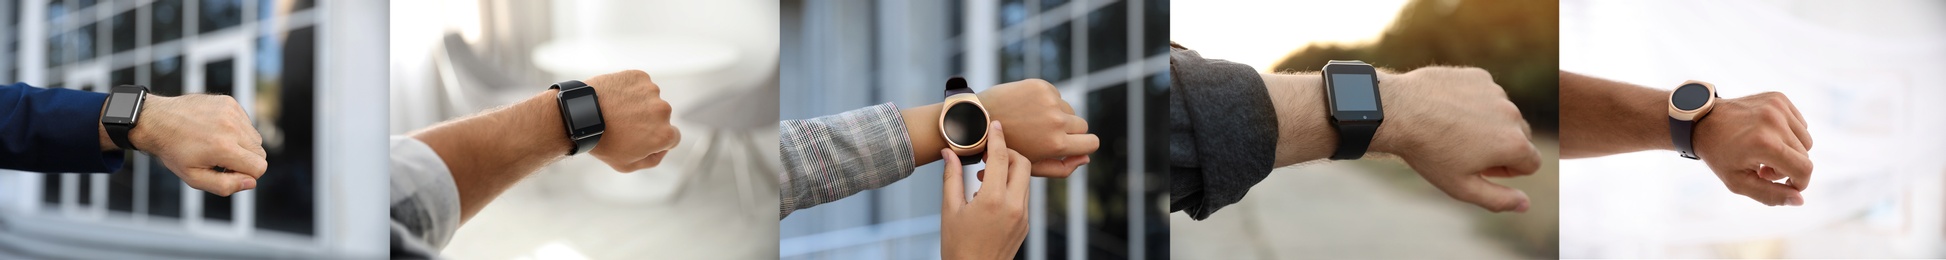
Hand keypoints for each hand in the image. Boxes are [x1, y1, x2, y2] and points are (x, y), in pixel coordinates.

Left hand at [130, 94, 267, 196]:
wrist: (156, 120)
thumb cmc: (174, 151)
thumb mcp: (194, 178)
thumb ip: (225, 186)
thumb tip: (250, 182)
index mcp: (224, 148)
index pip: (259, 167)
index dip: (246, 174)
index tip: (226, 171)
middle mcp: (232, 128)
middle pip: (260, 153)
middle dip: (245, 161)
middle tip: (221, 160)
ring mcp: (231, 112)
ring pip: (255, 138)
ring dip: (242, 145)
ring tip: (218, 144)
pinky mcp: (229, 103)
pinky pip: (246, 123)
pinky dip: (237, 130)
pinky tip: (216, 131)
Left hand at [581, 70, 681, 171]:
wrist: (580, 116)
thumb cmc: (602, 143)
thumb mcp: (627, 165)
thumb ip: (652, 160)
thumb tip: (662, 149)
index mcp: (664, 134)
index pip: (672, 137)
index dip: (657, 140)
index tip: (641, 137)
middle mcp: (663, 111)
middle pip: (662, 117)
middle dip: (648, 121)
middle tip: (624, 125)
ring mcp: (652, 91)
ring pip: (651, 99)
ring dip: (639, 104)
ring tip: (616, 111)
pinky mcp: (639, 76)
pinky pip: (640, 85)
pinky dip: (631, 90)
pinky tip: (615, 98)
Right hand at [940, 121, 1030, 259]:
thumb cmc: (957, 245)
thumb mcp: (949, 209)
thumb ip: (951, 177)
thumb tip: (948, 152)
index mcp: (992, 199)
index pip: (1000, 157)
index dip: (998, 137)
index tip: (995, 125)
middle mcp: (1013, 206)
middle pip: (1022, 163)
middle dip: (1008, 152)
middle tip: (988, 154)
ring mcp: (1023, 216)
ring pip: (1025, 180)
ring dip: (1010, 170)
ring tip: (984, 176)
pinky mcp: (1026, 224)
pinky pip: (1024, 196)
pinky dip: (1011, 187)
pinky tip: (991, 195)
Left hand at [976, 79, 1096, 176]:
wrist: (978, 120)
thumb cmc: (1006, 148)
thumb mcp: (1032, 166)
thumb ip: (1062, 168)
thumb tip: (1086, 158)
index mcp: (1056, 144)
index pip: (1092, 143)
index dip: (1086, 145)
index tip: (1075, 144)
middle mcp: (1056, 121)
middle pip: (1082, 125)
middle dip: (1070, 131)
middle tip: (1048, 134)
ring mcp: (1050, 101)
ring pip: (1069, 110)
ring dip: (1057, 115)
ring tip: (1033, 122)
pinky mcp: (1042, 86)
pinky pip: (1056, 96)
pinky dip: (1046, 102)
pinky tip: (1027, 109)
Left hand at [1372, 67, 1541, 212]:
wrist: (1399, 112)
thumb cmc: (1429, 153)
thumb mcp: (1462, 187)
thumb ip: (1498, 200)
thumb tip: (1525, 204)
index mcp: (1514, 143)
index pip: (1531, 163)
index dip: (1507, 171)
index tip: (1480, 168)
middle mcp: (1512, 114)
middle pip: (1521, 137)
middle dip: (1501, 147)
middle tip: (1466, 151)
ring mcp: (1496, 92)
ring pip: (1503, 114)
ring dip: (1488, 123)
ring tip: (1454, 130)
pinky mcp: (1479, 76)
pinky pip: (1486, 94)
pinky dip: (1474, 102)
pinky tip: (1448, 109)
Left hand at [1694, 92, 1812, 205]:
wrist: (1702, 121)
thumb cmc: (1719, 155)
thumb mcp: (1738, 182)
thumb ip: (1770, 195)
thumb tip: (1800, 200)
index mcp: (1764, 143)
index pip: (1804, 169)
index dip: (1799, 182)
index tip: (1785, 185)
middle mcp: (1774, 121)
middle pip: (1805, 155)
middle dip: (1789, 167)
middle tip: (1763, 168)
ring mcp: (1777, 106)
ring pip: (1805, 140)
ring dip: (1790, 151)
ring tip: (1764, 153)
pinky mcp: (1778, 97)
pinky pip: (1800, 124)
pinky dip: (1789, 134)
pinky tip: (1767, 136)